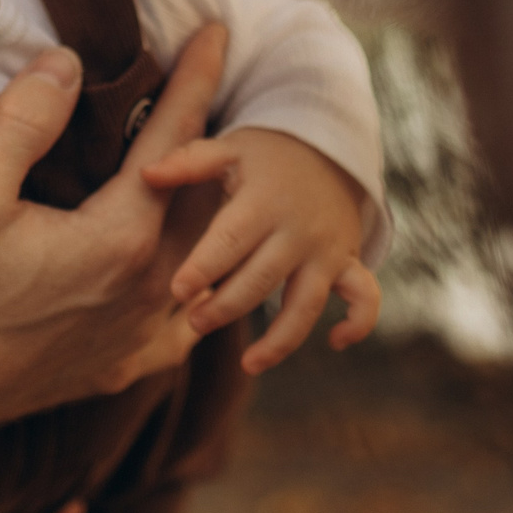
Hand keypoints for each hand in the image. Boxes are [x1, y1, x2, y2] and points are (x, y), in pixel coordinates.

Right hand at [0, 27, 228, 489]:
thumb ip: (23, 122)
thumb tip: (66, 64)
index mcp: (120, 240)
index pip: (173, 140)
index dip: (194, 78)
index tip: (216, 31)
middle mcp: (149, 290)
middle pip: (204, 196)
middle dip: (208, 138)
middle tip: (208, 90)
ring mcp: (142, 336)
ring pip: (204, 254)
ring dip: (207, 206)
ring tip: (201, 168)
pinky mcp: (125, 365)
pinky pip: (187, 314)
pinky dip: (196, 275)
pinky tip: (181, 262)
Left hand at [143, 126, 381, 373]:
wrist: (325, 148)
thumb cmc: (262, 157)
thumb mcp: (228, 149)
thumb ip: (187, 162)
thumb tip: (147, 174)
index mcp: (264, 200)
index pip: (232, 238)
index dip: (205, 266)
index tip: (178, 291)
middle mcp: (299, 230)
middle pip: (262, 279)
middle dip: (226, 307)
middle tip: (194, 322)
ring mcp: (327, 250)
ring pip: (307, 303)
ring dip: (280, 339)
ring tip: (248, 363)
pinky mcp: (347, 262)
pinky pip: (365, 298)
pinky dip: (359, 323)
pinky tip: (334, 342)